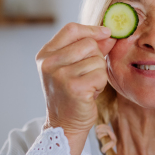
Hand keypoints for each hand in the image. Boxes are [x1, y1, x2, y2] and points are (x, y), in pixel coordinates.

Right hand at [36, 22, 115, 154]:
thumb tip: (109, 34)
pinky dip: (100, 84)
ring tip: (88, 85)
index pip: (71, 29)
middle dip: (96, 58)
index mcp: (45, 54)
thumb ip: (89, 48)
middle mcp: (49, 63)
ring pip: (97, 60)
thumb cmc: (71, 94)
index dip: (92, 29)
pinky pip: (101, 74)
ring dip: (99, 73)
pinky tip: (90, 93)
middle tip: (88, 75)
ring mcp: (60, 75)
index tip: (106, 33)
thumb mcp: (73, 67)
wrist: (64, 124)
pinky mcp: (74, 88)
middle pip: (89, 44)